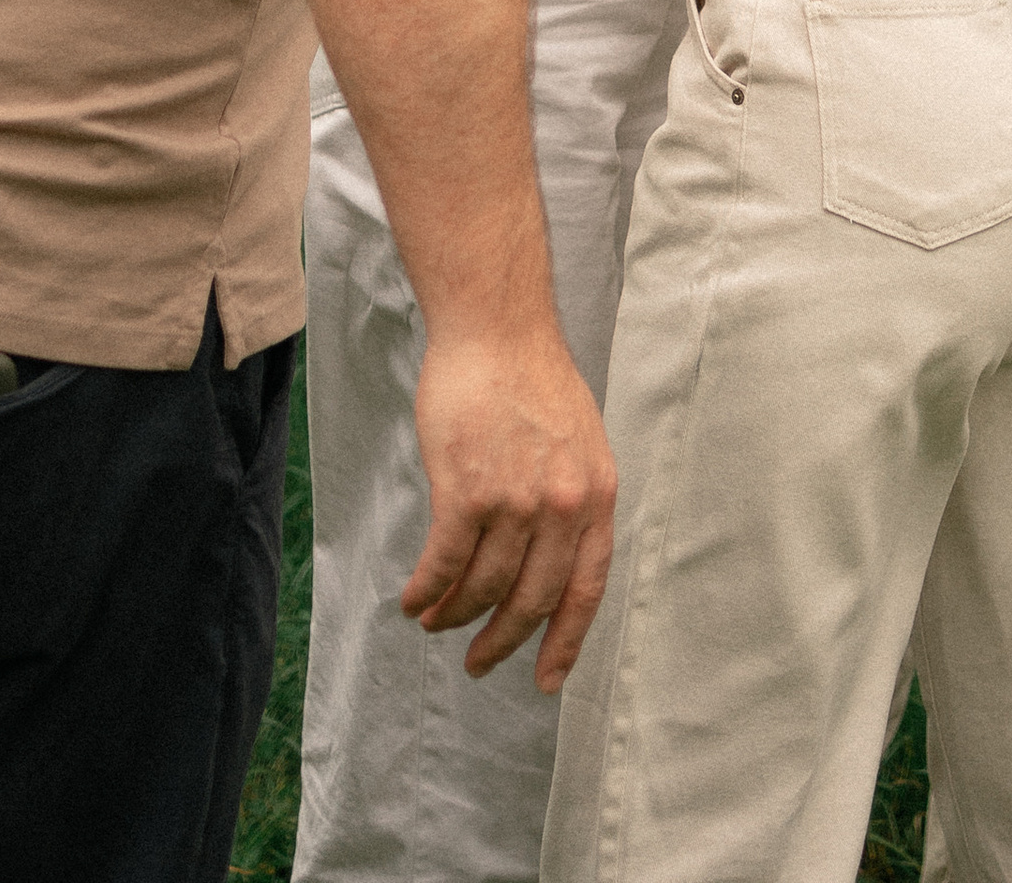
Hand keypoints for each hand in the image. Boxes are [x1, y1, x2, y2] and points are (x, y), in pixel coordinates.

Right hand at [403, 318, 616, 688]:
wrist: (496, 329)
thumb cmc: (530, 379)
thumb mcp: (578, 443)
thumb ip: (571, 500)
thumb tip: (551, 561)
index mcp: (598, 494)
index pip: (587, 588)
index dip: (565, 641)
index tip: (546, 681)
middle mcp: (563, 504)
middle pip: (532, 600)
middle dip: (501, 641)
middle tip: (477, 662)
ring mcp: (516, 500)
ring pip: (483, 587)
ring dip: (454, 614)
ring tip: (436, 620)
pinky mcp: (467, 492)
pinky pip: (445, 564)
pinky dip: (426, 590)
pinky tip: (413, 600)